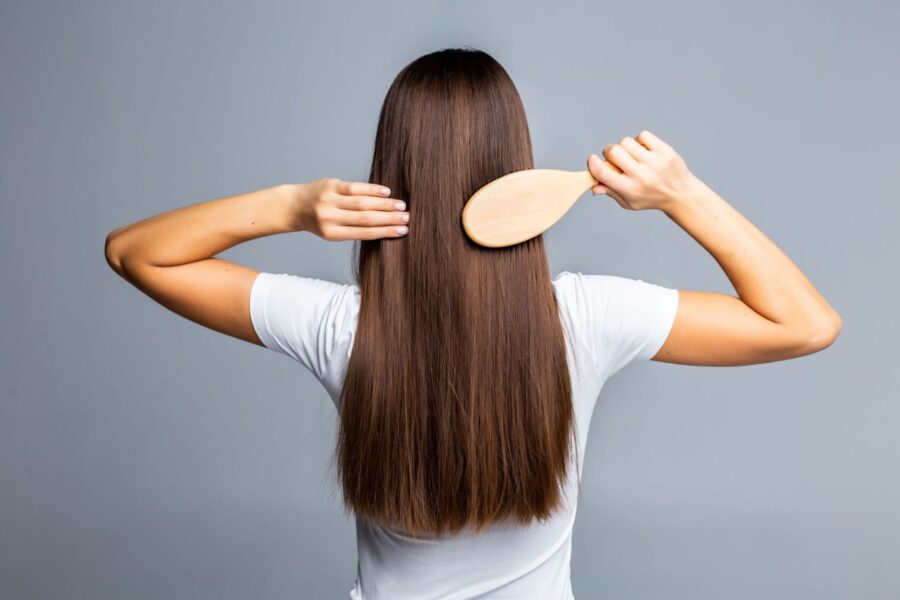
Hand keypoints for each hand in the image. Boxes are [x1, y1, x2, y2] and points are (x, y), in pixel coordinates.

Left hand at [293, 178, 409, 239]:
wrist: (294, 206)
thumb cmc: (319, 221)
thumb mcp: (333, 231)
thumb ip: (355, 229)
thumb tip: (387, 226)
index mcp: (332, 234)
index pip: (364, 233)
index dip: (385, 232)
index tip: (403, 231)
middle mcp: (330, 217)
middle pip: (365, 218)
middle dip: (389, 219)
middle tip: (408, 218)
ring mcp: (329, 200)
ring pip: (362, 203)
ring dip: (384, 205)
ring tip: (401, 206)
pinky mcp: (330, 185)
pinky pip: (354, 187)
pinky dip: (372, 190)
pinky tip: (386, 192)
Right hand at [586, 130, 698, 211]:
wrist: (681, 194)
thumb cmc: (651, 198)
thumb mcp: (629, 202)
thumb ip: (610, 192)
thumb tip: (593, 185)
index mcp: (629, 189)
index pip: (603, 172)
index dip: (592, 163)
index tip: (592, 160)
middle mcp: (641, 175)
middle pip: (613, 151)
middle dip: (609, 152)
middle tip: (615, 158)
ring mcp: (654, 162)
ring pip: (626, 142)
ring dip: (625, 147)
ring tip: (633, 156)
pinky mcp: (664, 151)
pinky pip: (642, 136)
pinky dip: (640, 141)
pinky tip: (644, 150)